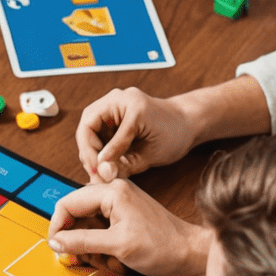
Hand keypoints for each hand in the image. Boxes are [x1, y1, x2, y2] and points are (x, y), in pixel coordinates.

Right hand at [48, 182, 210, 275]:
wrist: (189, 254)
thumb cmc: (163, 246)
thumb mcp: (116, 245)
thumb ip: (82, 241)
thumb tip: (57, 241)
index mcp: (112, 191)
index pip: (68, 203)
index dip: (57, 226)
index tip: (56, 245)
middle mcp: (114, 192)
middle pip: (75, 212)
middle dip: (73, 237)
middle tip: (74, 256)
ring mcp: (119, 203)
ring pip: (85, 223)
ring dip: (87, 244)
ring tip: (100, 259)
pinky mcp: (123, 216)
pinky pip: (98, 228)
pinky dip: (98, 245)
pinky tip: (109, 257)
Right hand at [76, 87, 198, 181]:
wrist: (189, 124)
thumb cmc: (176, 133)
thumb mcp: (151, 152)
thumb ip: (124, 162)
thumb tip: (101, 173)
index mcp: (127, 102)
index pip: (91, 126)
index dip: (90, 152)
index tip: (97, 170)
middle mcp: (117, 101)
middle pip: (86, 127)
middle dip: (88, 153)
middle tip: (96, 174)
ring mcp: (114, 108)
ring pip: (89, 133)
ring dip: (93, 154)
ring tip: (102, 172)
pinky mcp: (113, 118)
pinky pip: (98, 135)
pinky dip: (100, 152)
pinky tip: (107, 165)